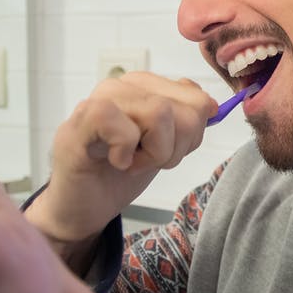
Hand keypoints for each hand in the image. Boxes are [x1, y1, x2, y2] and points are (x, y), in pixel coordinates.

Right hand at [27, 72, 215, 248]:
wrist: (80, 207)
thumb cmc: (117, 176)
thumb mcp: (162, 147)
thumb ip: (185, 120)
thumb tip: (211, 105)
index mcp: (145, 87)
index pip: (197, 99)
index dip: (190, 136)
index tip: (163, 151)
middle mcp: (124, 85)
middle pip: (187, 108)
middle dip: (175, 148)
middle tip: (144, 161)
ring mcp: (100, 99)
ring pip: (161, 114)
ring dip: (152, 153)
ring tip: (128, 162)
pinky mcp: (82, 121)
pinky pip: (126, 128)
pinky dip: (127, 154)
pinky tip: (114, 161)